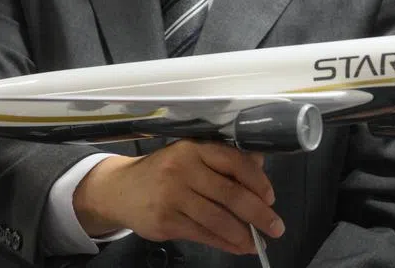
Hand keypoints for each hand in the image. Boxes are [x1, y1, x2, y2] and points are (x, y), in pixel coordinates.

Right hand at [73, 139, 283, 253]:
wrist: (119, 190)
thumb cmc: (164, 171)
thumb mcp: (191, 156)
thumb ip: (223, 161)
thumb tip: (260, 165)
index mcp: (195, 149)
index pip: (234, 161)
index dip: (257, 180)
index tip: (271, 197)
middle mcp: (183, 170)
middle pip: (230, 194)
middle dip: (258, 213)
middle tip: (275, 226)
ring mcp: (172, 197)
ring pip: (217, 219)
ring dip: (243, 234)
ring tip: (258, 242)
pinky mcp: (165, 222)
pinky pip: (203, 234)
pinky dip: (225, 243)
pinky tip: (238, 247)